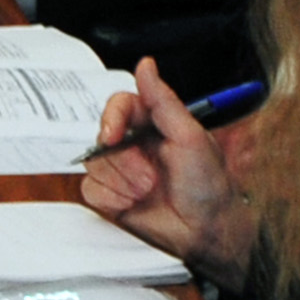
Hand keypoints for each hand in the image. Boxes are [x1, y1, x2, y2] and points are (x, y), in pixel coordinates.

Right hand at [81, 53, 248, 269]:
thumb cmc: (208, 186)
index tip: (113, 136)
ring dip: (120, 182)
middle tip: (149, 178)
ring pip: (94, 165)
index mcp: (155, 125)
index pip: (120, 107)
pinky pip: (90, 191)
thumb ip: (163, 101)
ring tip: (146, 192)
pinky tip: (133, 205)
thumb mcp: (191, 137)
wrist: (205, 233)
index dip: (111, 119)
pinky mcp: (111, 197)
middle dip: (124, 162)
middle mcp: (135, 145)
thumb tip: (146, 66)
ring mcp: (121, 172)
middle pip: (102, 138)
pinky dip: (112, 199)